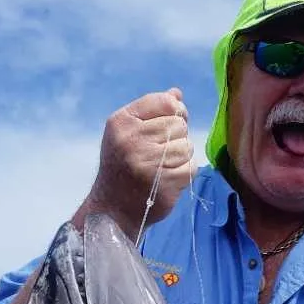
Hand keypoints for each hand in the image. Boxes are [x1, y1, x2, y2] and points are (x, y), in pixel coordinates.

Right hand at [87, 88, 195, 238]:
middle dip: (176, 138)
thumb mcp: (126, 134)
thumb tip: (176, 93)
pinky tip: (167, 180)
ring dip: (181, 158)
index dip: (175, 112)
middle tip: (159, 154)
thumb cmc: (121, 167)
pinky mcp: (164, 184)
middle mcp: (133, 140)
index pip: (166, 102)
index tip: (169, 126)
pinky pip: (191, 168)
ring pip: (187, 147)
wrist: (112, 209)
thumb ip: (151, 111)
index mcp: (122, 122)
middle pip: (179, 124)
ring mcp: (149, 163)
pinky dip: (184, 174)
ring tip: (162, 168)